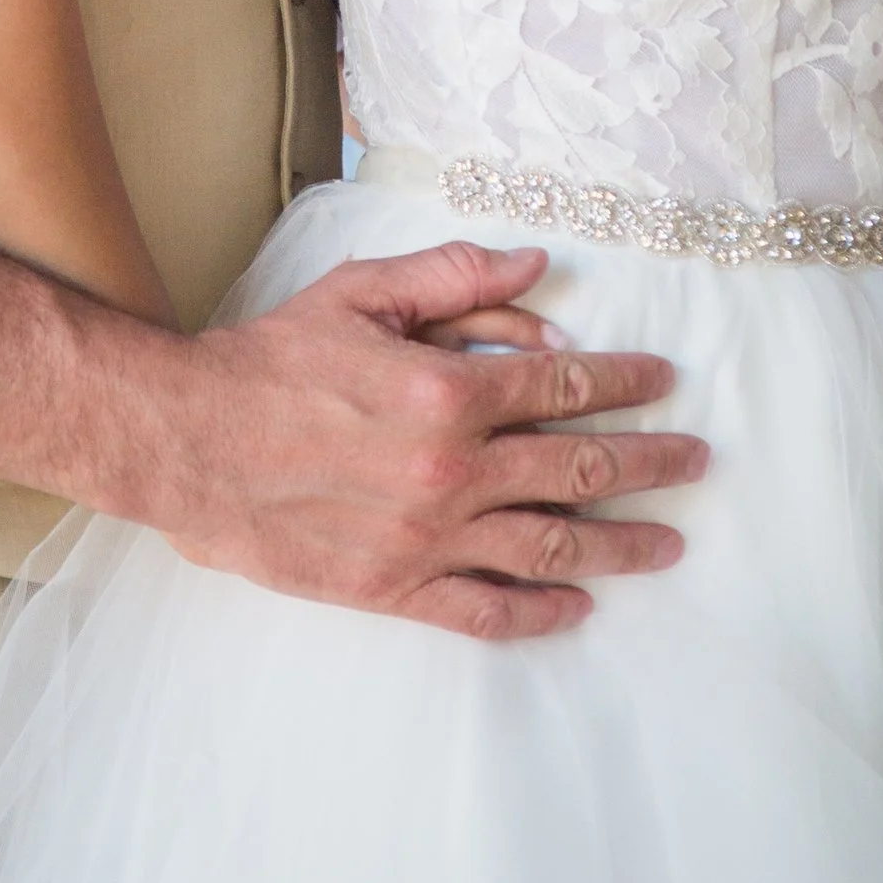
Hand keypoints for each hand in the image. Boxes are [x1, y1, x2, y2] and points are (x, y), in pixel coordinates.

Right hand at [145, 238, 706, 642]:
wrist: (188, 443)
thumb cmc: (270, 362)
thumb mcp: (362, 294)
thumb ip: (455, 278)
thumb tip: (539, 269)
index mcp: (449, 392)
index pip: (565, 385)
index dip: (624, 383)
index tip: (662, 384)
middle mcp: (452, 471)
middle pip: (580, 469)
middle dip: (649, 462)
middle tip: (694, 461)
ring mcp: (428, 539)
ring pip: (550, 547)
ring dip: (620, 544)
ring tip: (668, 543)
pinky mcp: (394, 588)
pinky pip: (485, 611)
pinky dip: (540, 613)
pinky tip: (578, 606)